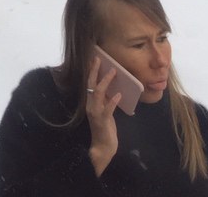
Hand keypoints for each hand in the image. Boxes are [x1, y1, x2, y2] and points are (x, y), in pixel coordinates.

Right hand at [85, 55, 120, 176]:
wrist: (103, 147)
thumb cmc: (105, 129)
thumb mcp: (104, 111)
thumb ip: (105, 101)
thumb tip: (111, 88)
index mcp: (90, 102)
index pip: (89, 83)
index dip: (91, 71)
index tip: (94, 59)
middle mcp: (90, 105)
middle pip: (91, 84)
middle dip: (94, 71)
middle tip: (98, 59)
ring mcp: (95, 112)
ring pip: (98, 92)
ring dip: (106, 81)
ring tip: (113, 72)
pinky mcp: (103, 120)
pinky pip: (108, 108)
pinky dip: (113, 100)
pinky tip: (118, 95)